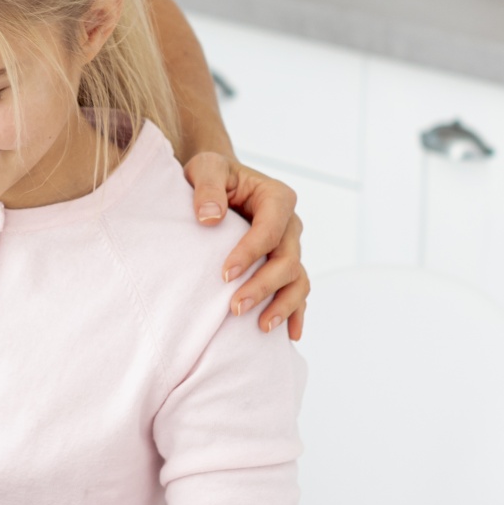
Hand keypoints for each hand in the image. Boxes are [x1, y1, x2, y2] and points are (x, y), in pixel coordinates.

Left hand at [183, 152, 309, 341]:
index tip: (225, 274)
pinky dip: (295, 312)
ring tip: (261, 327)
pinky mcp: (285, 265)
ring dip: (283, 305)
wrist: (220, 184)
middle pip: (287, 260)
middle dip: (263, 286)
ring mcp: (290, 247)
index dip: (250, 253)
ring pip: (298, 280)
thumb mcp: (205, 169)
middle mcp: (290, 224)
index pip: (270, 229)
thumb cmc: (212, 176)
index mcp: (276, 198)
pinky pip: (298, 291)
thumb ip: (207, 188)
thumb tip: (210, 218)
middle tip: (235, 308)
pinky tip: (288, 335)